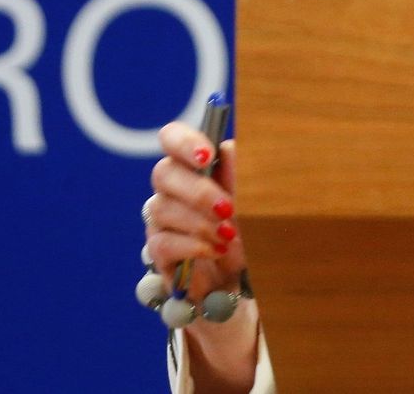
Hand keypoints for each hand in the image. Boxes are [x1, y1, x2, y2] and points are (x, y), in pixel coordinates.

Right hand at [145, 122, 259, 392]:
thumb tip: (227, 149)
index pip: (172, 138)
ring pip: (162, 208)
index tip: (207, 157)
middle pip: (163, 173)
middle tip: (228, 208)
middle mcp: (172, 187)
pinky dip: (193, 246)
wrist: (245, 274)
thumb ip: (241, 172)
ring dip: (200, 222)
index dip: (184, 142)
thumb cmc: (250, 225)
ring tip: (229, 235)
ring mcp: (161, 219)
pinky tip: (217, 251)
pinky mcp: (159, 251)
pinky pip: (162, 242)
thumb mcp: (254, 198)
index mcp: (194, 164)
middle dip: (198, 192)